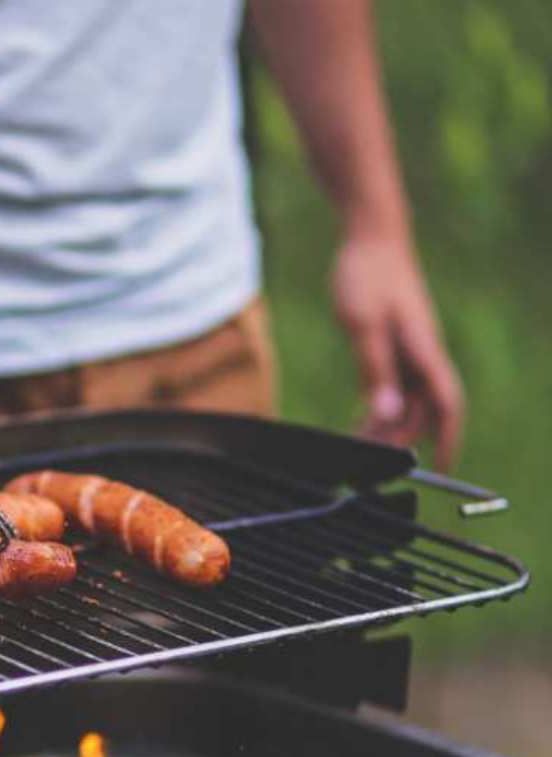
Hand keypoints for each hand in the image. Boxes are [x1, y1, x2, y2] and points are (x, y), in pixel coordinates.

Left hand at [331, 233, 464, 470]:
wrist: (370, 237)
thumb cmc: (367, 275)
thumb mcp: (363, 325)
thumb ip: (375, 370)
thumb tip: (387, 413)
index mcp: (424, 350)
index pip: (446, 405)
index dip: (447, 439)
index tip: (440, 469)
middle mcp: (423, 354)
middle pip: (422, 410)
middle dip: (401, 438)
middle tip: (368, 461)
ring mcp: (410, 348)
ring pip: (407, 399)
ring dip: (388, 424)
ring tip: (358, 444)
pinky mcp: (395, 343)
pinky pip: (394, 384)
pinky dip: (380, 404)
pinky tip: (361, 419)